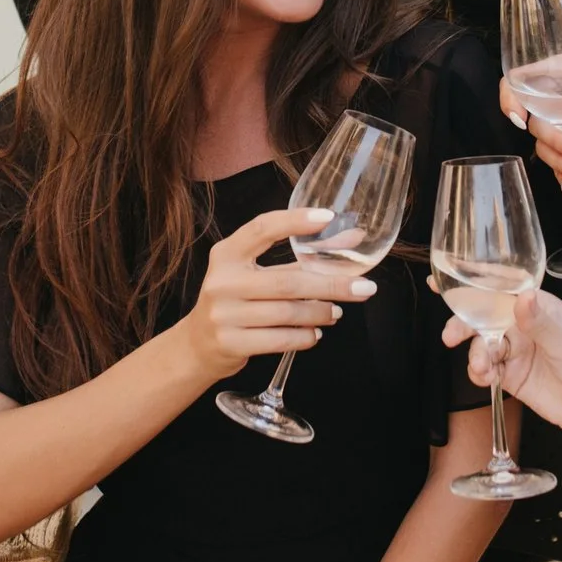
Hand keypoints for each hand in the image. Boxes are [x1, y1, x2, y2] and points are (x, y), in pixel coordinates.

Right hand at [176, 207, 378, 381]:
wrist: (198, 343)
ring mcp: (224, 314)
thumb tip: (350, 241)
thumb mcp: (254, 274)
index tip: (328, 218)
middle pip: (287, 281)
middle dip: (331, 285)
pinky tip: (315, 333)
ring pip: (288, 313)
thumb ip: (297, 260)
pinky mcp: (231, 343)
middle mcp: (222, 281)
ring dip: (320, 313)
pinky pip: (280, 339)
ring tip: (336, 312)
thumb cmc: (235, 301)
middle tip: (363, 287)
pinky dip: (305, 337)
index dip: (295, 221)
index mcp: (226, 254)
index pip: (262, 228)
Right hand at [443, 290, 561, 445]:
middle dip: (464, 324)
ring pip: (482, 344)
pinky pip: (486, 369)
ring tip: (482, 369)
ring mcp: (517, 351)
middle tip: (451, 336)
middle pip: (484, 317)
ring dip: (476, 355)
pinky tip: (485, 378)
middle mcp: (525, 326)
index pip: (504, 289)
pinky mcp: (512, 376)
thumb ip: (541, 324)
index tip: (445, 282)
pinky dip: (479, 373)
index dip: (475, 283)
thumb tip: (523, 297)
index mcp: (541, 308)